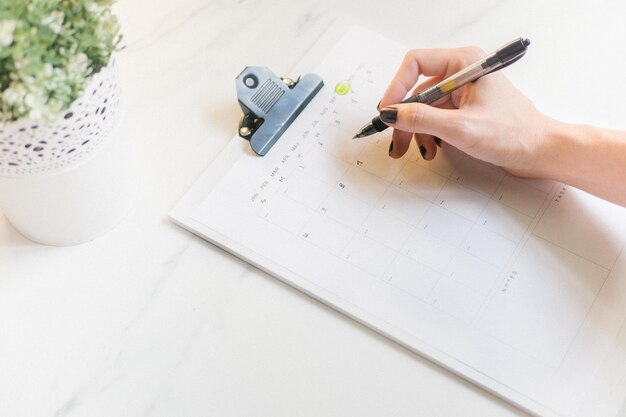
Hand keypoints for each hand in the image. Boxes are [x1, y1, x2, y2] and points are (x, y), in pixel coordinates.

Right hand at [380, 46, 549, 177]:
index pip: (415, 64)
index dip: (396, 87)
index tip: (387, 111)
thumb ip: (421, 119)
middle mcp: (462, 73)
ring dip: (417, 131)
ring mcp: (463, 92)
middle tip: (396, 142)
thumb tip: (391, 114)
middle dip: (405, 118)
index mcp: (464, 63)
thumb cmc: (513, 133)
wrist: (540, 152)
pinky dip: (430, 134)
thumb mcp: (460, 127)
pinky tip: (434, 148)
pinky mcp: (465, 110)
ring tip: (421, 151)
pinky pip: (436, 118)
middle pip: (417, 91)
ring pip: (424, 108)